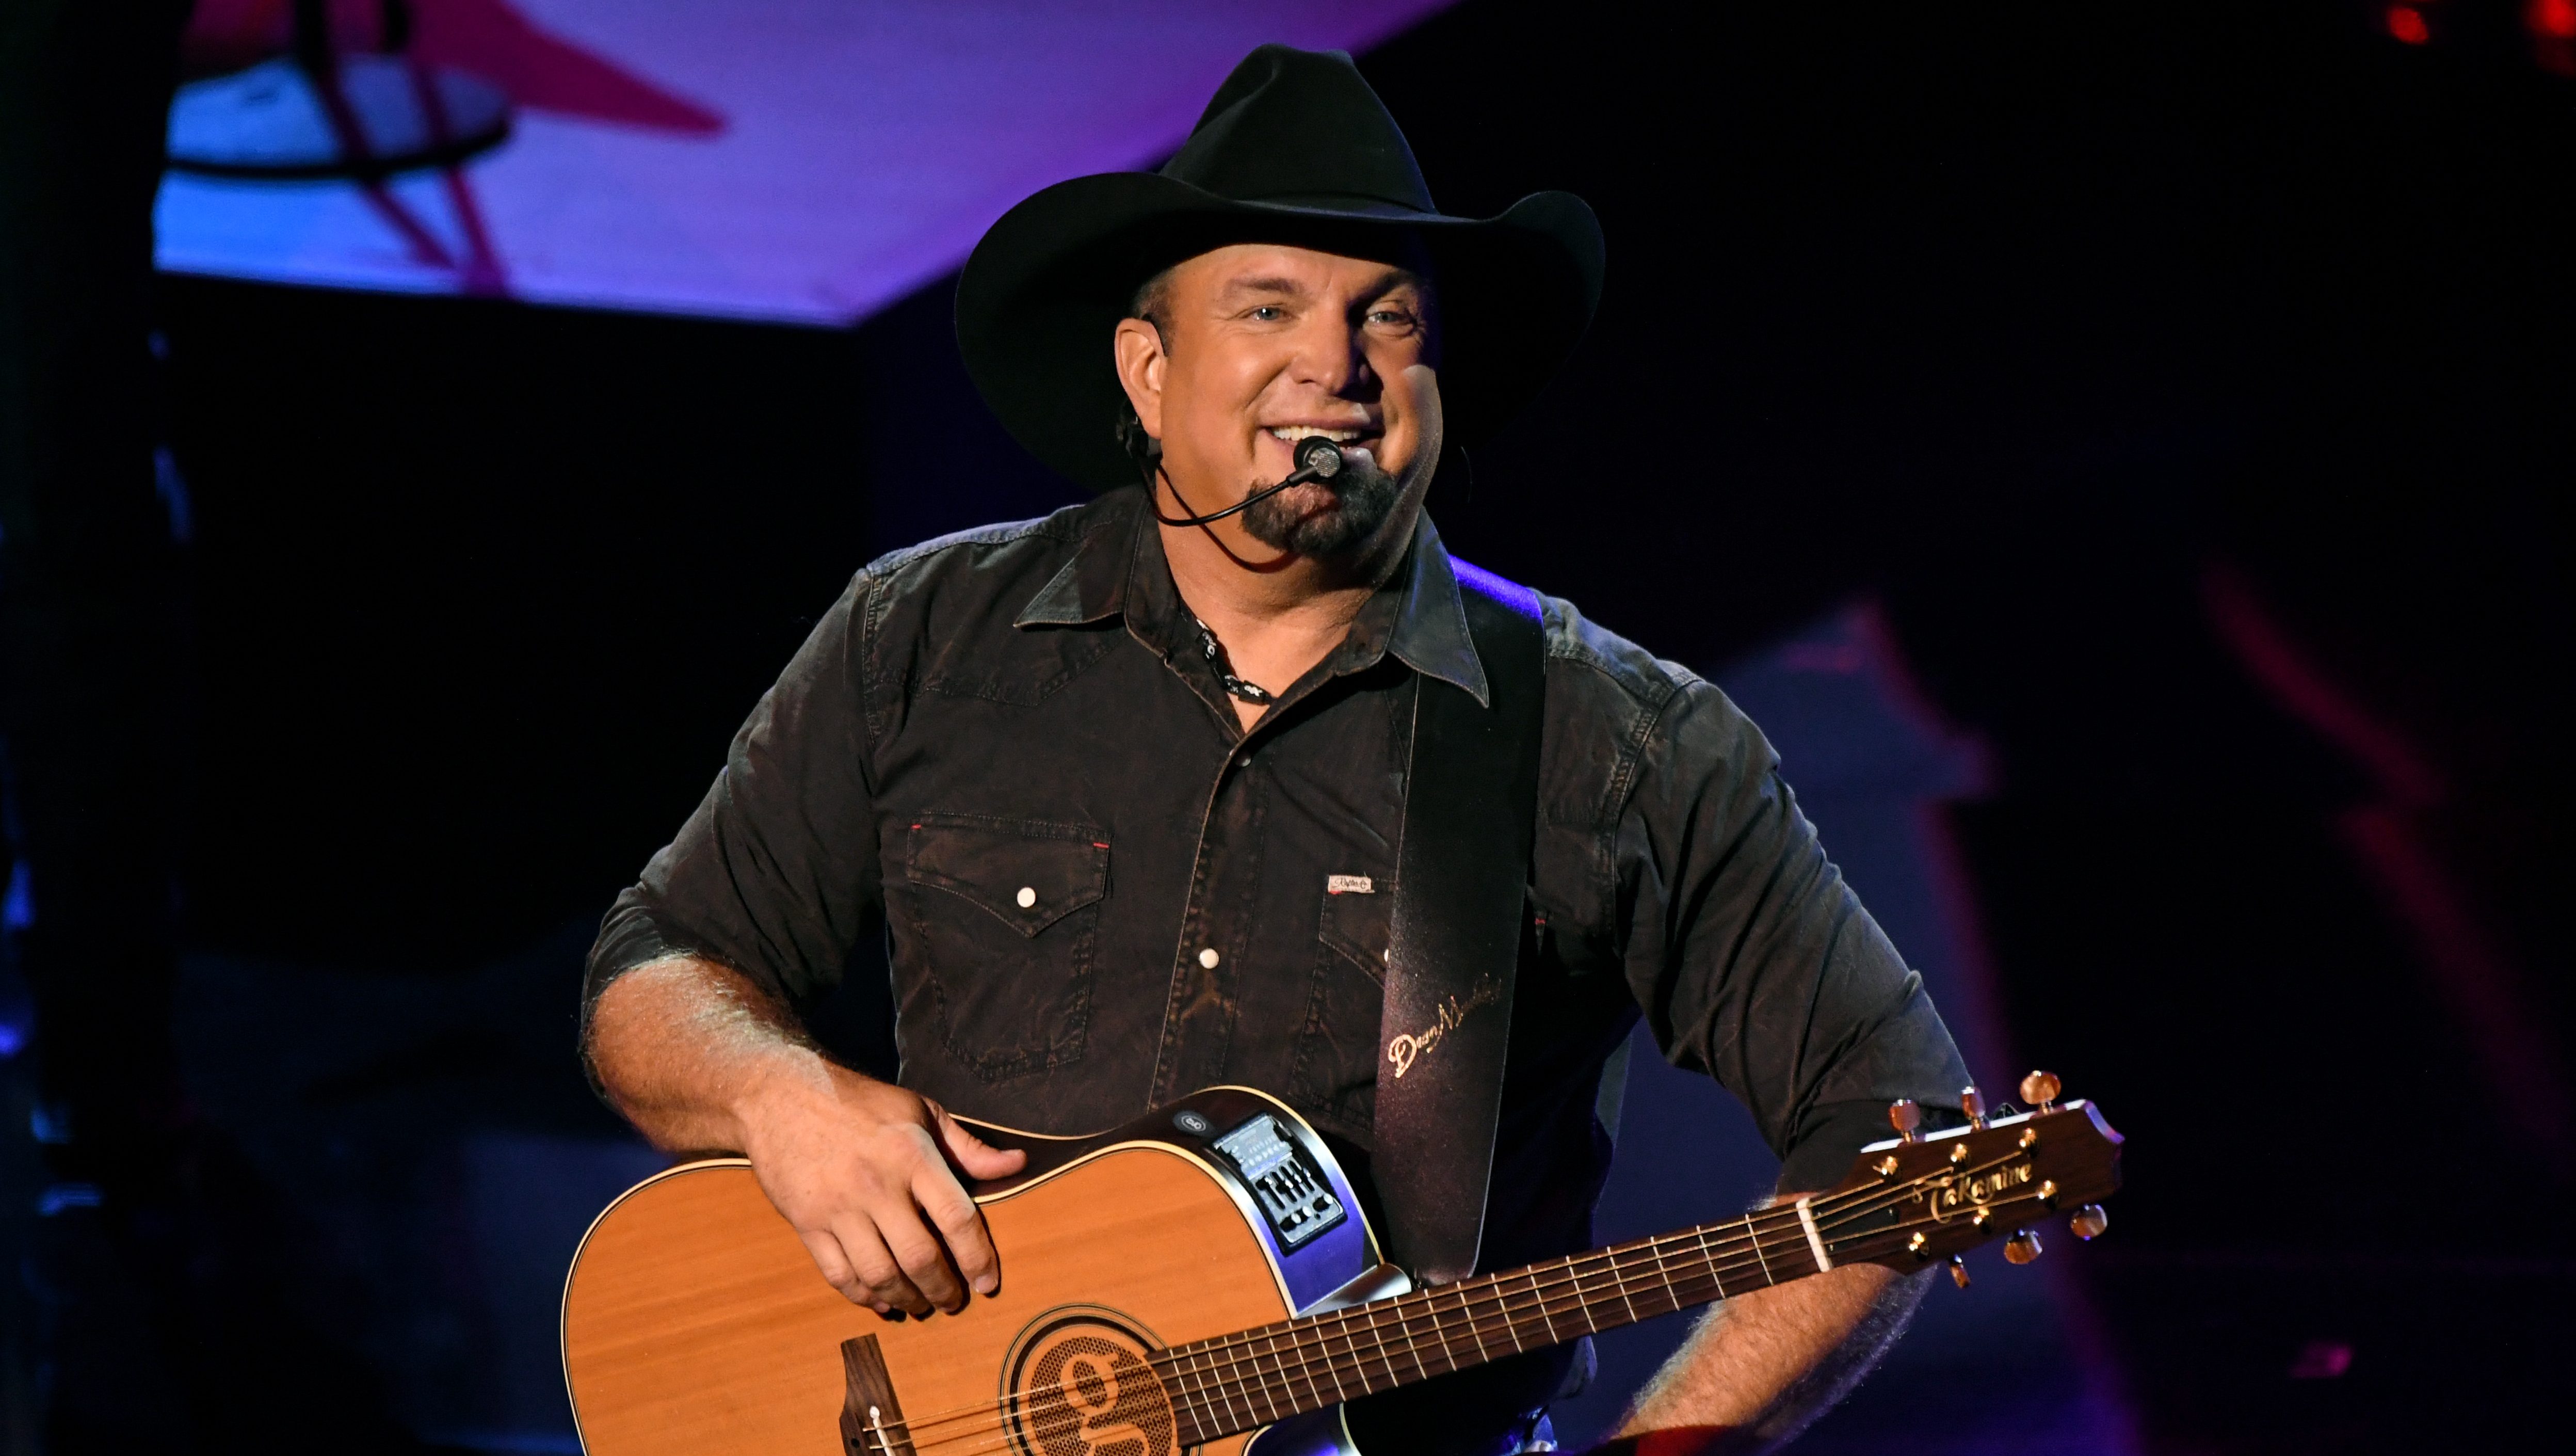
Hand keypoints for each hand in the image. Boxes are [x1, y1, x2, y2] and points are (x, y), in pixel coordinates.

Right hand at [735, 1061, 1026, 1316]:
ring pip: (879, 1274)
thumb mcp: (921, 1111)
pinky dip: (864, 1296)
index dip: (977, 1257)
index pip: (956, 1217)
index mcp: (912, 1154)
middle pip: (919, 1256)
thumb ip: (968, 1147)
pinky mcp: (806, 1223)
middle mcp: (876, 1184)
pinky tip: (881, 1301)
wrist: (781, 1095)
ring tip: (921, 1306)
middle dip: (943, 1289)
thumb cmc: (861, 1103)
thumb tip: (1017, 1164)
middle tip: (954, 1302)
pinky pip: (839, 1274)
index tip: (987, 1283)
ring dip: (906, 1299)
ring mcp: (838, 1207)